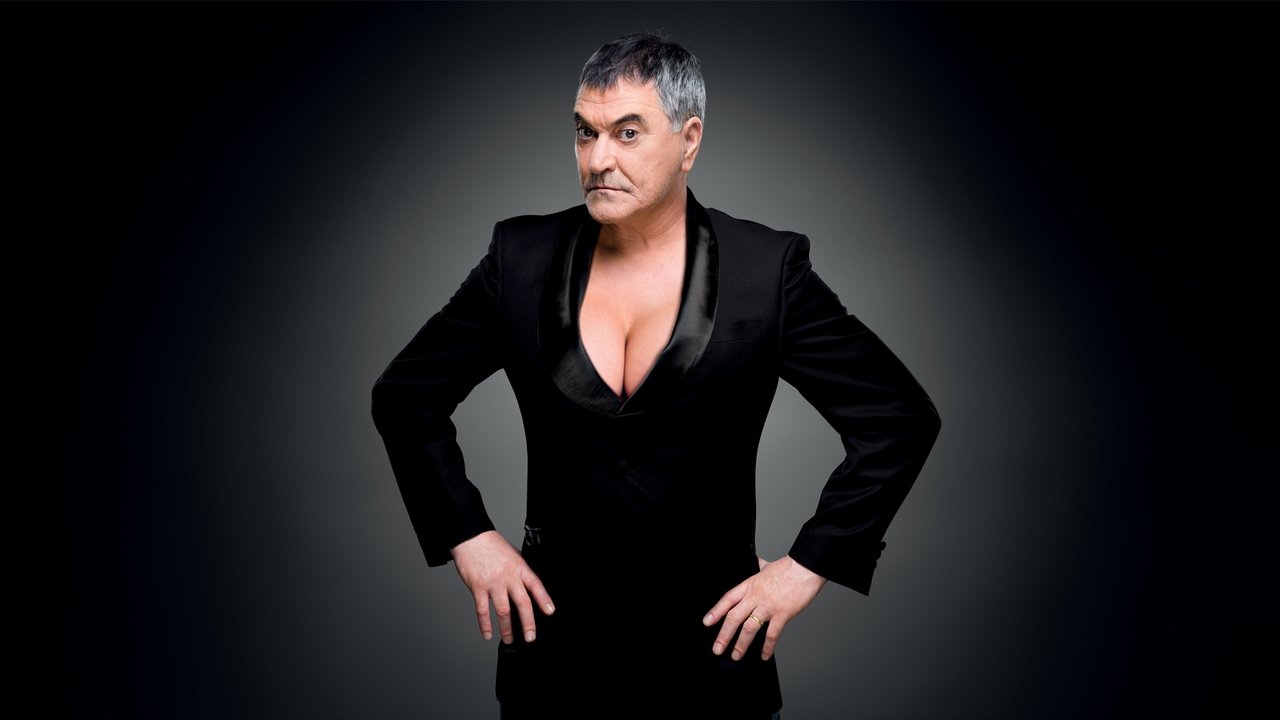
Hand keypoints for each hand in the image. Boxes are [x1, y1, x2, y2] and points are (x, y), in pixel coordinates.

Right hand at [450, 530, 554, 643]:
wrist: (470, 538)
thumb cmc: (492, 545)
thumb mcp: (513, 553)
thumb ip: (521, 569)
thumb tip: (530, 584)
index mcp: (519, 567)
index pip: (535, 585)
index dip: (544, 599)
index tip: (550, 612)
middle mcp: (508, 577)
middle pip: (522, 602)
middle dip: (528, 622)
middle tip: (530, 637)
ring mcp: (493, 583)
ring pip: (503, 611)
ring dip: (507, 628)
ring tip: (509, 639)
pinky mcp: (478, 588)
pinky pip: (482, 610)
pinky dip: (485, 625)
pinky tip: (488, 634)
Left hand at [702, 554, 826, 660]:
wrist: (805, 568)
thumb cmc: (789, 567)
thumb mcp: (767, 566)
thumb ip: (759, 566)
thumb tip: (756, 561)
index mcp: (750, 585)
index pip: (728, 599)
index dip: (716, 611)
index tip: (707, 622)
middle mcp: (755, 597)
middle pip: (734, 617)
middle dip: (724, 635)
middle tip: (717, 649)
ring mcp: (768, 606)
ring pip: (749, 628)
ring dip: (741, 644)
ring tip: (736, 656)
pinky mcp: (782, 614)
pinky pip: (772, 634)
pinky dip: (768, 647)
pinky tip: (764, 655)